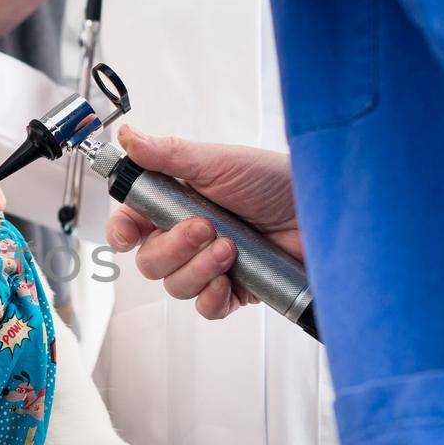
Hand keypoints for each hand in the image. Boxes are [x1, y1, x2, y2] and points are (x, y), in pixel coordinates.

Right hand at [104, 125, 300, 320]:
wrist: (321, 211)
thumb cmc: (274, 180)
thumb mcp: (218, 163)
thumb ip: (168, 155)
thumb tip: (128, 136)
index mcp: (176, 204)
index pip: (131, 225)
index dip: (122, 232)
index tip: (128, 233)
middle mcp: (188, 238)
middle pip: (149, 261)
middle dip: (172, 248)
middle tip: (205, 227)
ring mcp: (210, 266)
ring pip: (174, 285)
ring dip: (197, 268)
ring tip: (230, 247)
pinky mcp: (234, 291)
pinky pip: (205, 308)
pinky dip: (211, 297)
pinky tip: (228, 279)